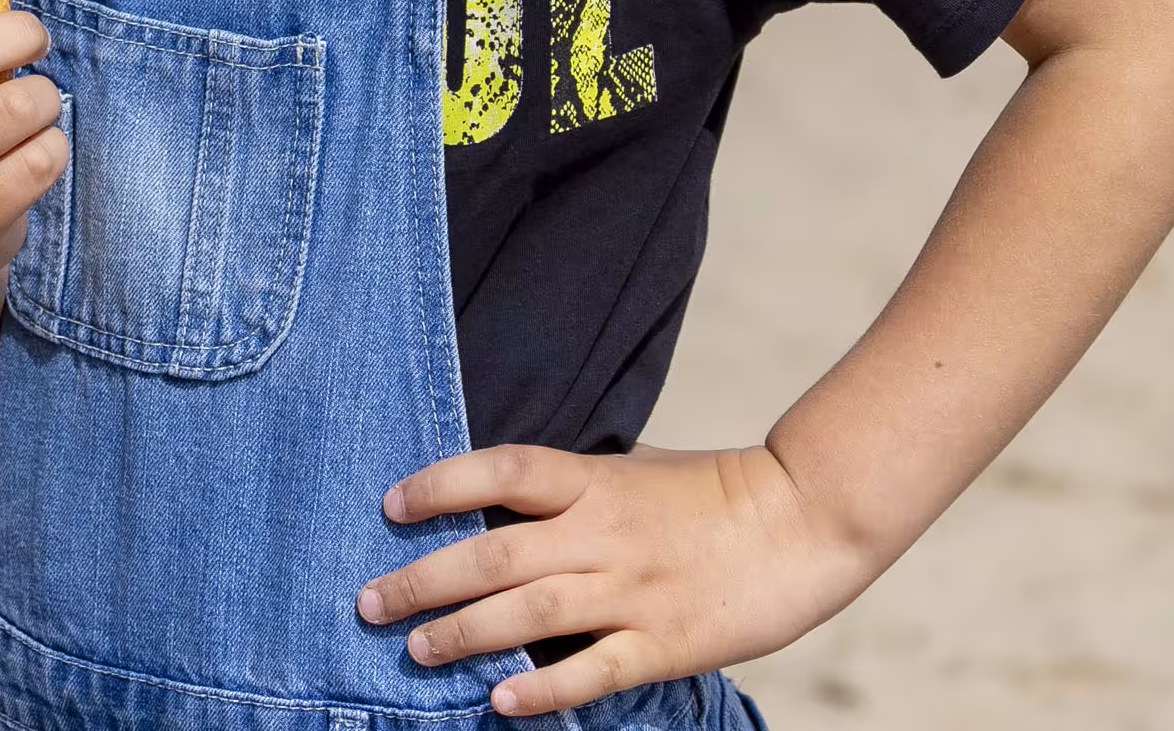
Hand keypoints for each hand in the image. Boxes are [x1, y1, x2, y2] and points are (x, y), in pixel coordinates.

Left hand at [356, 443, 880, 716]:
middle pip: (495, 554)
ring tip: (413, 651)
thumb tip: (501, 501)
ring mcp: (634, 590)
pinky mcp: (665, 643)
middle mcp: (604, 534)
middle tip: (367, 601)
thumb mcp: (635, 471)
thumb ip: (573, 489)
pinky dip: (542, 688)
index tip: (390, 506)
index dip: (442, 484)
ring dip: (462, 633)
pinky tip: (498, 702)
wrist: (806, 518)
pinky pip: (592, 670)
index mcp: (595, 481)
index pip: (503, 470)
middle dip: (422, 579)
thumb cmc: (715, 492)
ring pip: (529, 613)